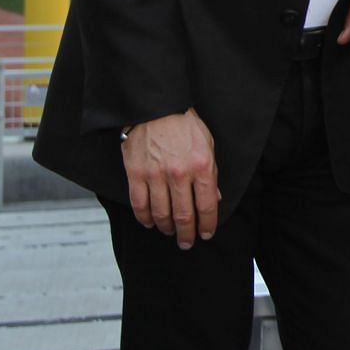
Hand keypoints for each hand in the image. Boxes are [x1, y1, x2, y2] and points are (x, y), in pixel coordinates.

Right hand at [122, 108, 218, 248]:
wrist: (156, 108)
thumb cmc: (184, 124)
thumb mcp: (208, 145)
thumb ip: (211, 173)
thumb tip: (214, 198)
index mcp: (202, 166)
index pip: (207, 205)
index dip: (208, 224)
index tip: (206, 234)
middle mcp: (179, 174)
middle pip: (184, 215)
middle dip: (187, 234)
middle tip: (187, 242)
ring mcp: (156, 176)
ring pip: (161, 214)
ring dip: (167, 228)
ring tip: (170, 232)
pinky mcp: (136, 174)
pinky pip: (139, 205)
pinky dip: (145, 219)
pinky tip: (150, 223)